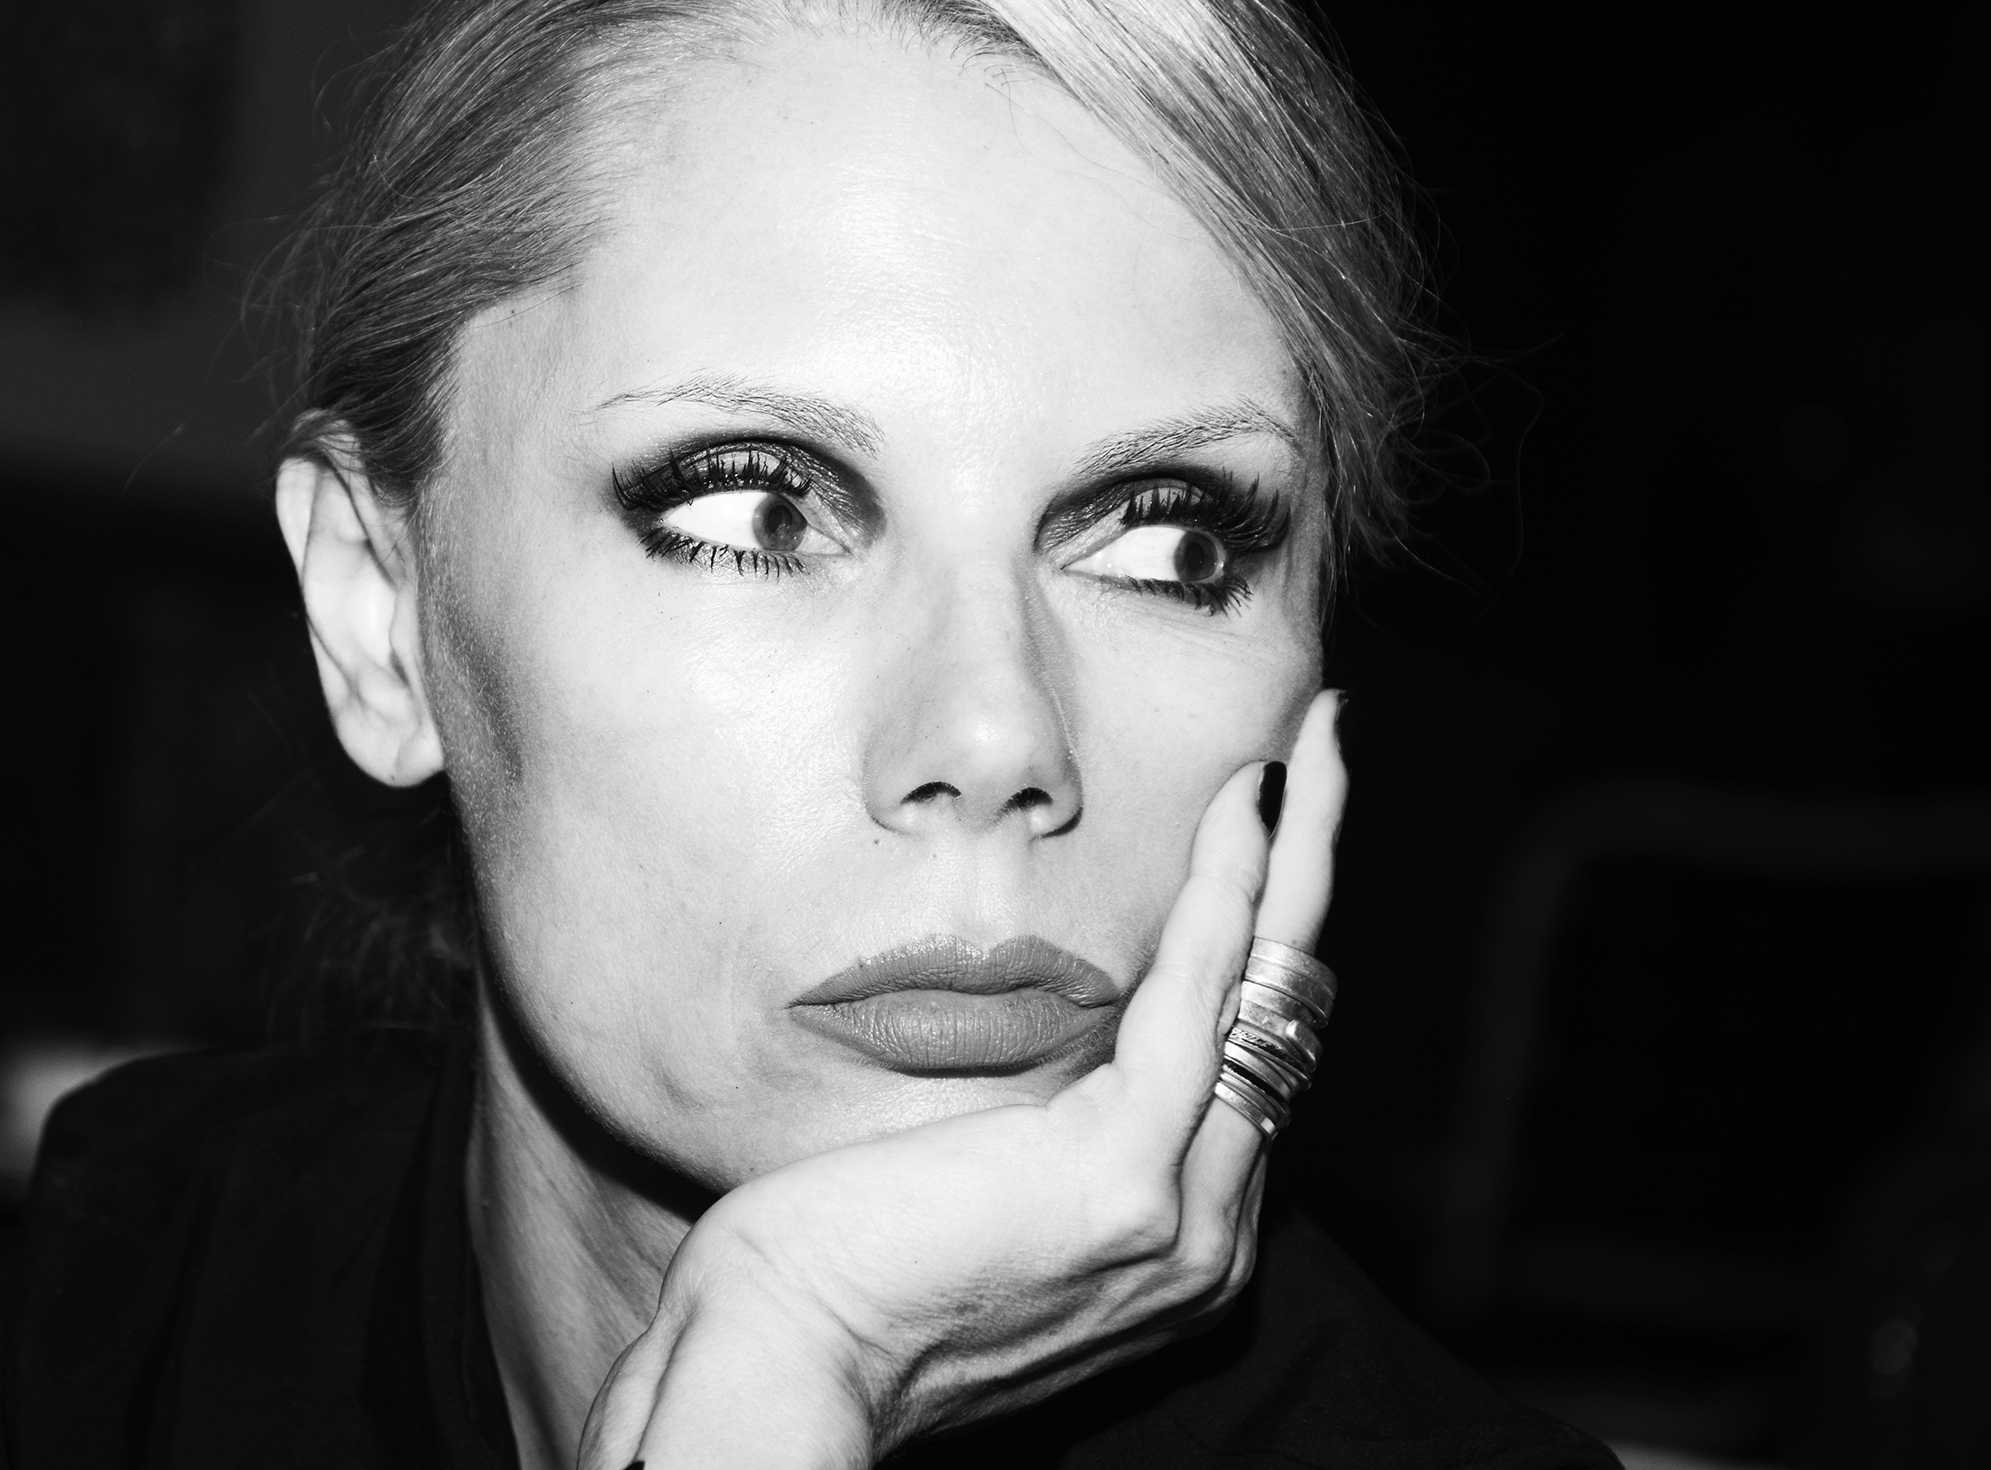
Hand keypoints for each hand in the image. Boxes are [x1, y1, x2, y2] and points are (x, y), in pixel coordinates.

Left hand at [577, 691, 1347, 1468]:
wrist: (783, 1371)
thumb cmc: (836, 1283)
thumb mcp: (960, 1202)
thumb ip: (1025, 1141)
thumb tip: (1012, 1071)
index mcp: (1165, 1243)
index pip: (1236, 1058)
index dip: (1260, 939)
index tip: (1262, 836)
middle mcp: (1201, 1236)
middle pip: (1282, 1013)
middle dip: (1308, 872)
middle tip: (1329, 753)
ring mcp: (1178, 1212)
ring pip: (1269, 988)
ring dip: (1299, 851)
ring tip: (1320, 741)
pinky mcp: (1126, 1174)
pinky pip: (1199, 992)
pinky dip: (1230, 885)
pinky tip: (1245, 799)